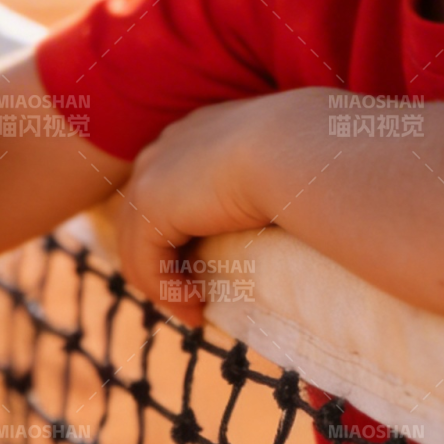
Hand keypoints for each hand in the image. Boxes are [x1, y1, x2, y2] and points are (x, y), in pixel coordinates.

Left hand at [115, 96, 280, 328]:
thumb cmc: (304, 156)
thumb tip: (272, 214)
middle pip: (145, 216)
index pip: (171, 185)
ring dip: (164, 286)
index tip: (208, 266)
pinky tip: (197, 309)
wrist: (292, 148)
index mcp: (198, 131)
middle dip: (163, 262)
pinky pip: (144, 263)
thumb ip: (261, 182)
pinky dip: (167, 292)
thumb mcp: (279, 166)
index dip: (182, 231)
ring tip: (196, 312)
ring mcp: (153, 172)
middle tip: (195, 299)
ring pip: (138, 245)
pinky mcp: (150, 205)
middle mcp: (168, 146)